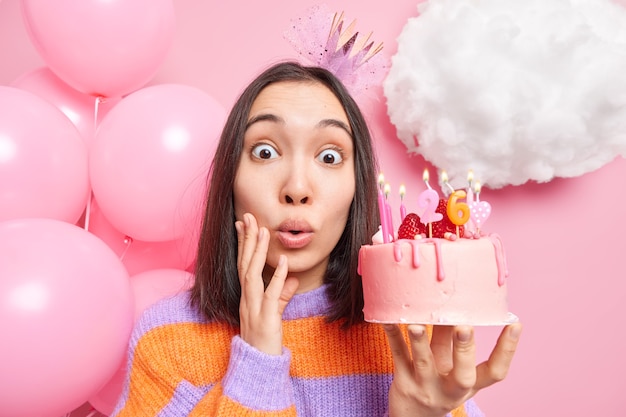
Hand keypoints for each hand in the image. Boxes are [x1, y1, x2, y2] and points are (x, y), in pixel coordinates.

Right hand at [235, 213, 298, 354]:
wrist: (260, 365)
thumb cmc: (265, 339)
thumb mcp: (275, 312)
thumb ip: (282, 295)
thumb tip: (293, 278)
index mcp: (247, 295)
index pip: (242, 264)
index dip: (243, 243)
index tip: (242, 223)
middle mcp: (247, 298)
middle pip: (244, 264)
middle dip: (246, 239)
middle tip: (249, 216)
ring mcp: (254, 308)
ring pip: (252, 275)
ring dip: (258, 253)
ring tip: (264, 231)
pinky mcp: (266, 318)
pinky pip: (272, 295)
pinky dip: (278, 278)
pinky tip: (285, 263)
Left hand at [383, 323, 521, 416]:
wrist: (412, 416)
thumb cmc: (437, 382)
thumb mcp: (451, 367)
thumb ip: (453, 340)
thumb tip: (456, 300)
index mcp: (470, 384)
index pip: (496, 372)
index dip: (507, 350)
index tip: (515, 323)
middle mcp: (450, 390)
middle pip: (462, 374)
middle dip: (464, 349)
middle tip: (464, 326)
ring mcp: (425, 387)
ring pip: (424, 363)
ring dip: (420, 342)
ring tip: (417, 323)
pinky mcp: (402, 382)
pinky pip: (398, 356)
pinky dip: (393, 336)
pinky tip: (387, 318)